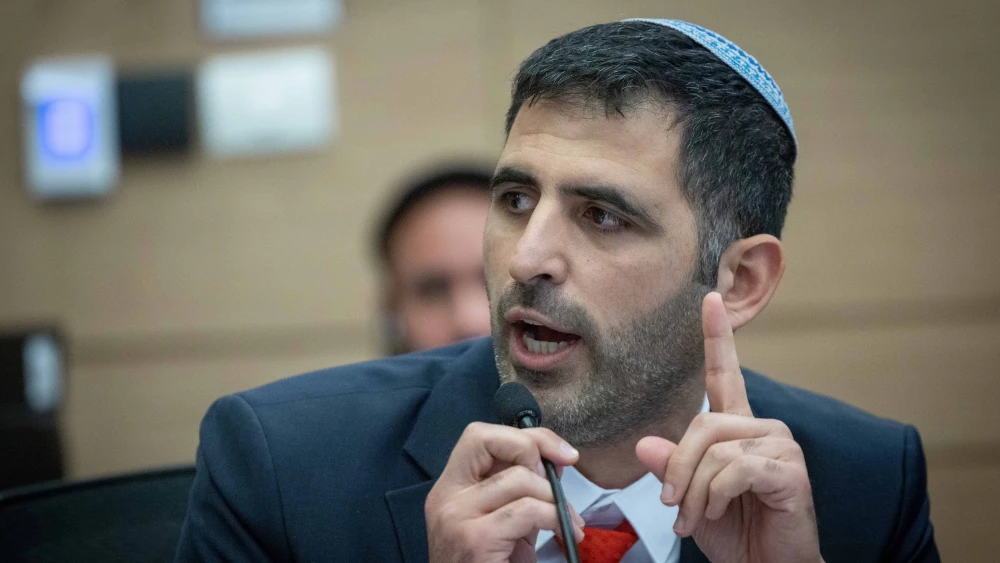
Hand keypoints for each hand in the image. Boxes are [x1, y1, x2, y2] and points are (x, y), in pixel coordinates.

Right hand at [425, 422, 584, 562]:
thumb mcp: (505, 523)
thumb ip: (520, 489)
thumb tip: (555, 458)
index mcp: (450, 489)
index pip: (478, 436)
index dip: (523, 436)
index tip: (557, 454)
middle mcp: (445, 497)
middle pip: (487, 438)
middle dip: (535, 448)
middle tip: (560, 476)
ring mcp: (455, 517)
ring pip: (519, 479)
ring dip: (556, 498)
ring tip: (569, 522)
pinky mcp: (475, 539)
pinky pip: (528, 510)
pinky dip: (556, 519)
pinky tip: (565, 536)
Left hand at [635, 292, 821, 562]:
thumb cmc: (734, 533)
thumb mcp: (690, 499)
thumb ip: (671, 470)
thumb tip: (646, 444)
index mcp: (738, 428)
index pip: (724, 374)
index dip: (716, 337)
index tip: (710, 299)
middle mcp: (763, 428)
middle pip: (702, 425)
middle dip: (678, 470)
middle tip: (672, 508)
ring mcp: (781, 446)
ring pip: (715, 451)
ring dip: (695, 492)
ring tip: (694, 520)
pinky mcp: (790, 470)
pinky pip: (735, 470)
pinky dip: (715, 498)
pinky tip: (717, 517)